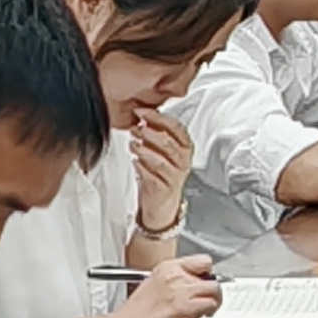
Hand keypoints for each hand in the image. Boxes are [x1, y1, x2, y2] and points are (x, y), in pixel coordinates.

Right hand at [99, 255, 223, 317]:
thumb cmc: (135, 314)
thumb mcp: (155, 285)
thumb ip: (176, 281)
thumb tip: (194, 284)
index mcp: (168, 267)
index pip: (203, 261)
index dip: (207, 275)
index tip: (205, 284)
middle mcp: (175, 274)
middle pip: (211, 277)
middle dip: (209, 293)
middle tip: (201, 303)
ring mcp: (179, 289)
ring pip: (214, 290)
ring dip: (211, 302)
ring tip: (199, 312)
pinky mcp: (182, 306)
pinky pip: (209, 304)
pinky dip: (206, 313)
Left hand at [124, 112, 193, 235]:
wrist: (162, 206)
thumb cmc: (162, 176)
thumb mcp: (163, 152)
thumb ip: (157, 135)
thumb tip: (144, 117)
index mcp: (185, 147)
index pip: (176, 127)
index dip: (158, 117)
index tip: (142, 112)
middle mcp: (182, 161)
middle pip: (168, 142)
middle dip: (149, 133)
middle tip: (135, 128)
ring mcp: (174, 175)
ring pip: (160, 159)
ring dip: (143, 149)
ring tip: (133, 144)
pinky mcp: (164, 188)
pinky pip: (151, 175)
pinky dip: (141, 167)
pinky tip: (134, 162)